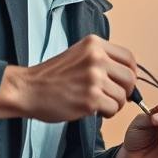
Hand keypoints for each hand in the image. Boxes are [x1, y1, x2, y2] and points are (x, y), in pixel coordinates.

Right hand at [0, 35, 136, 121]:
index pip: (129, 58)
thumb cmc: (51, 76)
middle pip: (130, 78)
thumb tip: (128, 76)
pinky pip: (113, 109)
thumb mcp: (78, 55)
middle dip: (125, 91)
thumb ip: (101, 60)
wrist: (27, 89)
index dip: (130, 73)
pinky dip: (107, 113)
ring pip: (123, 96)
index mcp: (94, 44)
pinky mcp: (90, 99)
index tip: (123, 82)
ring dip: (114, 104)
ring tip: (98, 104)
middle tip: (112, 97)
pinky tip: (93, 110)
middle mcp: (96, 58)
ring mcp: (94, 78)